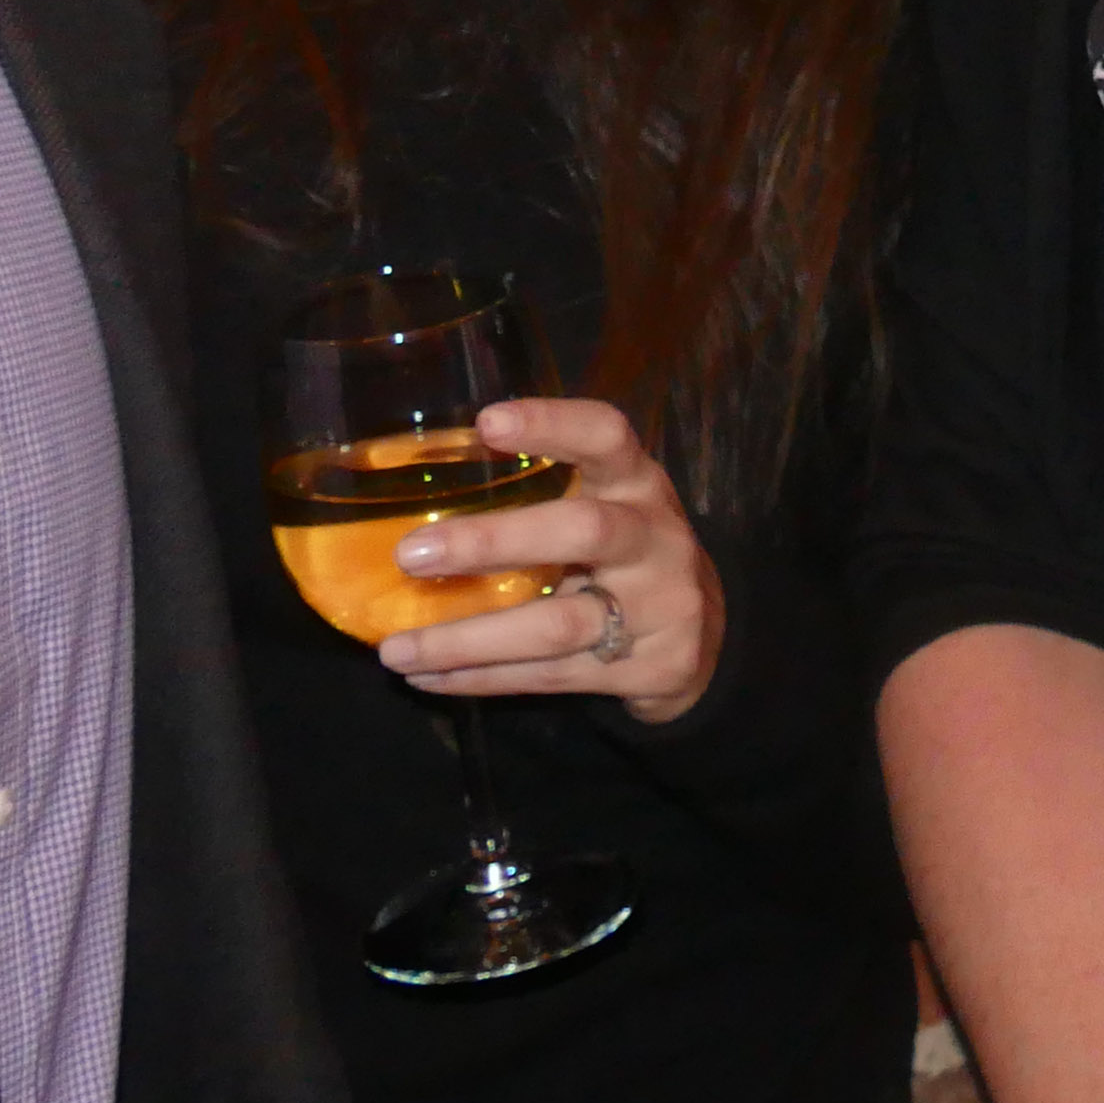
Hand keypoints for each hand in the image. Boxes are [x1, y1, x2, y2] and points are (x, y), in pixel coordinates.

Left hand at [379, 394, 725, 723]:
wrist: (706, 637)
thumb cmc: (626, 556)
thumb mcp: (608, 508)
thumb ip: (543, 496)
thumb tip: (409, 500)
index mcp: (638, 485)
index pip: (606, 437)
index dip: (552, 424)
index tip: (486, 423)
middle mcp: (656, 540)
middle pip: (584, 532)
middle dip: (493, 542)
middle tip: (410, 555)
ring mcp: (661, 608)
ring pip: (557, 625)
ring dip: (468, 639)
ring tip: (396, 651)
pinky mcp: (652, 668)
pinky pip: (552, 676)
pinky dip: (483, 679)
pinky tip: (430, 677)